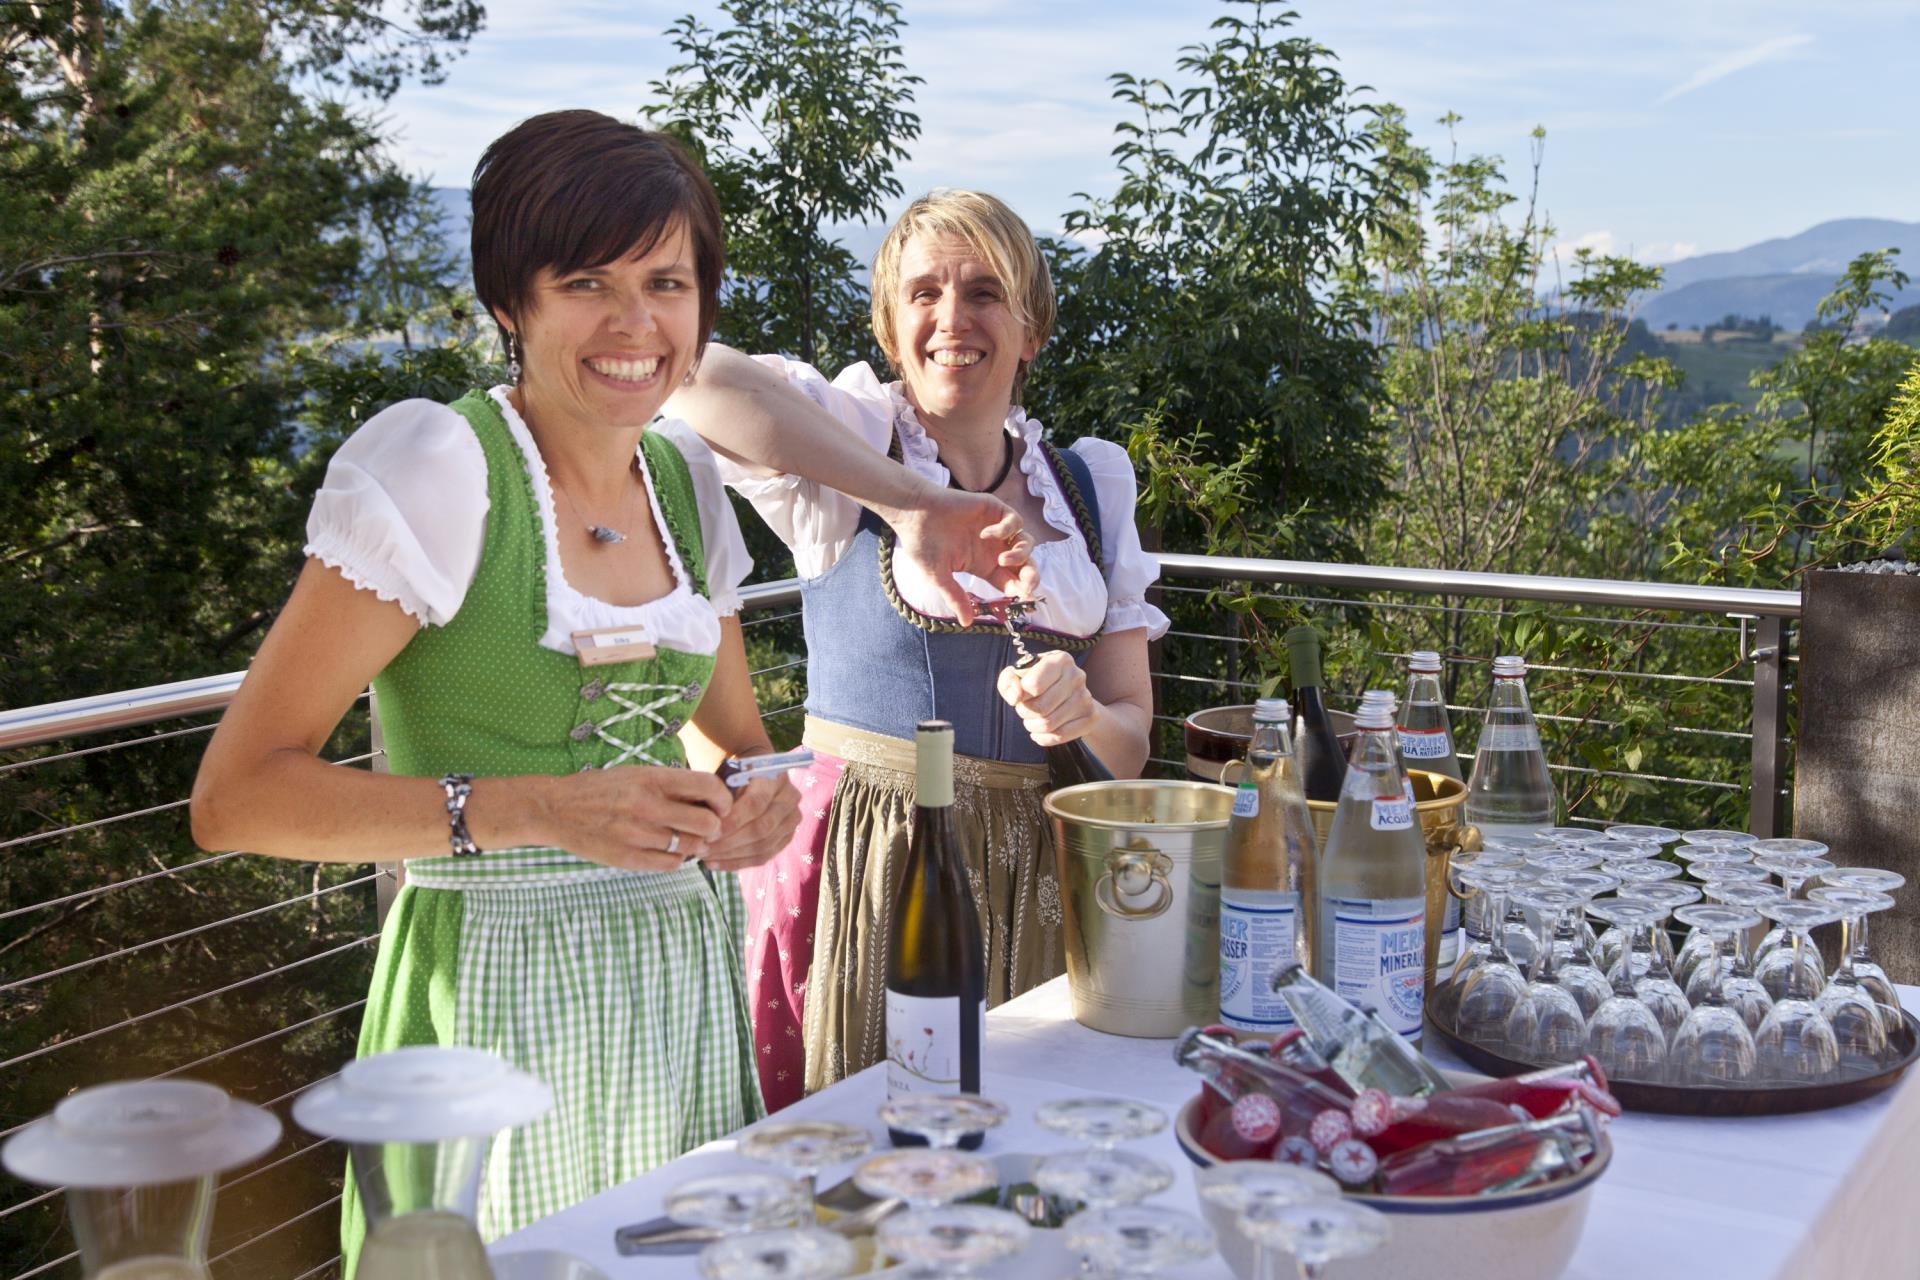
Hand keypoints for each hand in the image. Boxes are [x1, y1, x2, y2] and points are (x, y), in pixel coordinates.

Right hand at [544, 766, 731, 871]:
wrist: (555, 809)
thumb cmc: (600, 789)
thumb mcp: (636, 774)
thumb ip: (671, 784)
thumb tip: (711, 797)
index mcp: (652, 779)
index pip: (707, 786)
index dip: (724, 799)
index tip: (722, 806)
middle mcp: (647, 806)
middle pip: (707, 822)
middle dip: (714, 827)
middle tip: (709, 828)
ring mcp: (637, 834)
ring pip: (691, 847)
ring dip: (697, 845)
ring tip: (689, 840)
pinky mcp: (627, 858)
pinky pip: (670, 864)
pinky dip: (676, 859)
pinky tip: (668, 851)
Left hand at [699, 771, 802, 872]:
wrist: (748, 776)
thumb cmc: (729, 774)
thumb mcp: (722, 775)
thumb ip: (718, 795)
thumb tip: (706, 824)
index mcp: (775, 776)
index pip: (756, 803)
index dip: (732, 821)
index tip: (708, 832)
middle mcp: (790, 797)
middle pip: (763, 828)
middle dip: (730, 842)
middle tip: (703, 848)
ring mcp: (792, 819)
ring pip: (764, 846)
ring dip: (731, 855)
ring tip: (705, 856)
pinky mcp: (787, 837)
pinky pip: (764, 856)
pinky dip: (737, 862)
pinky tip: (714, 863)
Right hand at [889, 483, 1040, 624]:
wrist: (913, 514)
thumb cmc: (922, 544)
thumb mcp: (938, 576)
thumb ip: (955, 597)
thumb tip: (966, 623)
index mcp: (984, 566)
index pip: (1011, 581)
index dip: (1021, 590)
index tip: (1024, 598)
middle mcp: (994, 549)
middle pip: (1025, 564)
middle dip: (1032, 575)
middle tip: (1028, 584)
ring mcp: (996, 529)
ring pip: (1025, 543)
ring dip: (1021, 554)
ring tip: (1003, 559)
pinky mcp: (994, 510)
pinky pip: (1015, 521)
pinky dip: (1006, 529)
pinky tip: (985, 533)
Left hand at [996, 651, 1097, 746]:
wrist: (1069, 694)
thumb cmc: (1037, 681)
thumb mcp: (1018, 675)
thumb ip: (1008, 681)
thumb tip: (1016, 697)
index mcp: (1060, 659)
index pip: (1033, 685)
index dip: (1021, 695)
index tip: (1021, 694)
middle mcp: (1077, 676)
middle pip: (1040, 708)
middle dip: (1024, 712)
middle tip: (1024, 709)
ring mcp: (1086, 697)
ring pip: (1048, 724)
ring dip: (1032, 726)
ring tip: (1032, 719)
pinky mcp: (1090, 717)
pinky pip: (1060, 736)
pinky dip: (1043, 738)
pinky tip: (1040, 732)